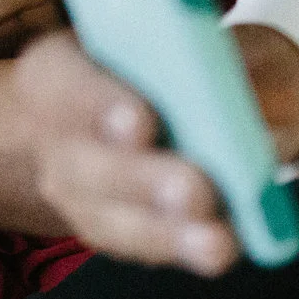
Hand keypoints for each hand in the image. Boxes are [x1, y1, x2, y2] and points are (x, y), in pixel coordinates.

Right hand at [17, 30, 241, 275]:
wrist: (215, 105)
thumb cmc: (206, 65)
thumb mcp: (220, 50)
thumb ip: (222, 70)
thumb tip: (245, 103)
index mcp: (69, 66)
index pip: (53, 78)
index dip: (90, 102)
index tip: (140, 121)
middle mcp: (61, 132)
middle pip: (79, 162)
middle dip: (137, 179)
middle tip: (192, 190)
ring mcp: (78, 188)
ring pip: (105, 217)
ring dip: (162, 230)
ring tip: (216, 240)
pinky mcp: (112, 226)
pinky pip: (136, 244)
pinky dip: (181, 246)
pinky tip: (219, 248)